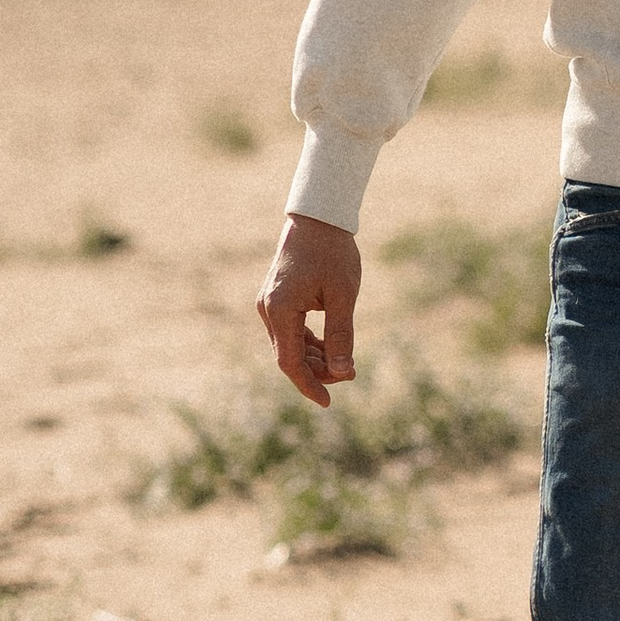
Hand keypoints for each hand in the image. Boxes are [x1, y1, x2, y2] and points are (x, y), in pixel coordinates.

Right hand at [257, 211, 360, 408]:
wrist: (318, 218)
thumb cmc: (333, 253)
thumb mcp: (343, 296)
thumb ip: (341, 335)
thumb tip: (343, 372)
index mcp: (280, 310)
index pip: (289, 362)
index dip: (308, 385)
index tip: (328, 402)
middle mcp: (268, 310)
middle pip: (288, 356)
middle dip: (317, 372)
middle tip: (351, 375)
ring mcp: (270, 304)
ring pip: (290, 345)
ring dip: (315, 358)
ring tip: (346, 365)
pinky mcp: (278, 299)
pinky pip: (291, 331)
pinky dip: (310, 343)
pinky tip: (332, 349)